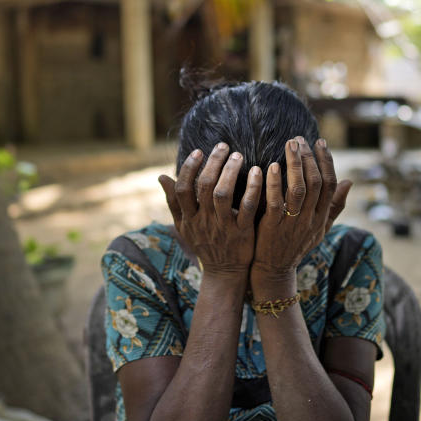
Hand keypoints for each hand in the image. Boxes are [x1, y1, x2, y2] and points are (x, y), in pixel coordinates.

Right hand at [158, 142, 262, 278]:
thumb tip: (162, 177)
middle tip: (223, 146)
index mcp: (189, 218)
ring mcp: (223, 227)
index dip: (189, 168)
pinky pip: (248, 207)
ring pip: (223, 194)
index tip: (199, 151)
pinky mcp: (243, 232)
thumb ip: (174, 202)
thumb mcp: (184, 227)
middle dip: (213, 163)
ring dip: (231, 172)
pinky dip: (253, 188)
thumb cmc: (204, 245)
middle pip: (204, 187)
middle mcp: (204, 221)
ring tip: (238, 156)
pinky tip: (258, 172)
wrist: (224, 274)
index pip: (183, 189)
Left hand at [250, 137, 351, 290]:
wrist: (274, 272)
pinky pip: (276, 202)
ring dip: (295, 164)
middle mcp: (310, 220)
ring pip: (298, 189)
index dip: (327, 162)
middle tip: (300, 138)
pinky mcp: (272, 228)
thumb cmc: (295, 247)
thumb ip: (334, 207)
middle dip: (309, 157)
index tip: (321, 142)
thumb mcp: (319, 229)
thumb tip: (349, 182)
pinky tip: (273, 166)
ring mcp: (292, 224)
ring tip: (290, 144)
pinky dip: (275, 182)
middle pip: (315, 183)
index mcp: (321, 218)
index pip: (330, 185)